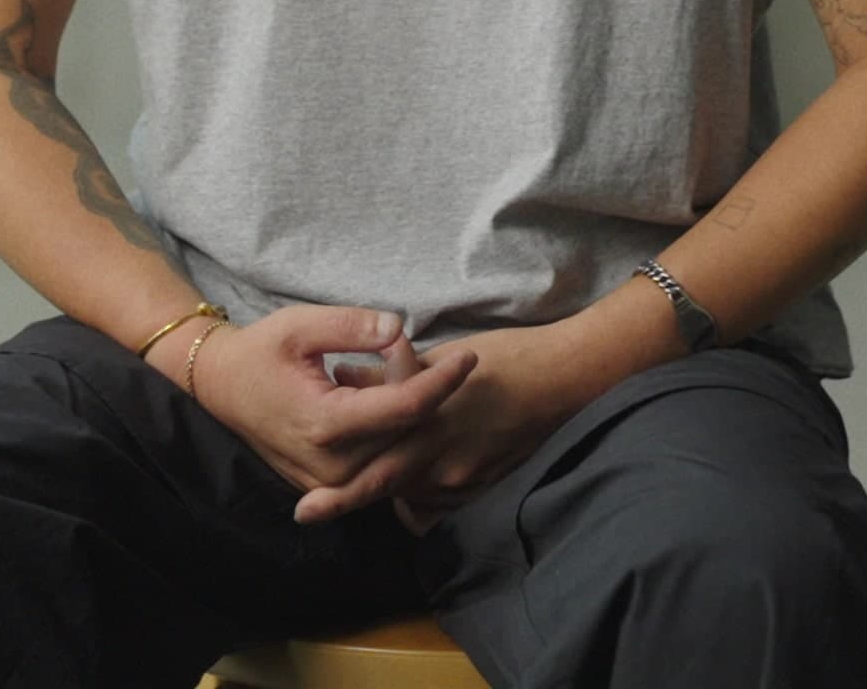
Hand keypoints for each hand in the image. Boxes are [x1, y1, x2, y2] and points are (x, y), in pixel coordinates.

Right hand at [160, 305, 480, 515]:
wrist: (221, 386)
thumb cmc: (261, 350)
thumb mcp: (300, 324)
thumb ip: (351, 326)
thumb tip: (399, 328)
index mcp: (325, 423)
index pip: (405, 408)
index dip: (442, 382)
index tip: (469, 357)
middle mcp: (331, 464)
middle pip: (407, 433)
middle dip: (424, 390)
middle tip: (415, 351)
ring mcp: (330, 481)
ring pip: (397, 452)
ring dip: (409, 412)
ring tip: (398, 370)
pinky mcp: (330, 485)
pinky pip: (379, 462)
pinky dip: (393, 431)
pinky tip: (386, 395)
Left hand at [300, 324, 578, 533]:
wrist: (563, 379)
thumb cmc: (503, 356)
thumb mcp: (439, 356)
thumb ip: (391, 373)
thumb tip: (347, 376)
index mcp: (430, 421)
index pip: (375, 465)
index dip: (339, 491)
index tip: (303, 508)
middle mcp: (446, 459)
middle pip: (386, 488)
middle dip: (346, 500)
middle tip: (306, 511)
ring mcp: (467, 477)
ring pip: (412, 494)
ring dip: (388, 486)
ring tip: (357, 477)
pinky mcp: (484, 483)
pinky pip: (441, 498)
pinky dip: (420, 490)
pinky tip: (410, 475)